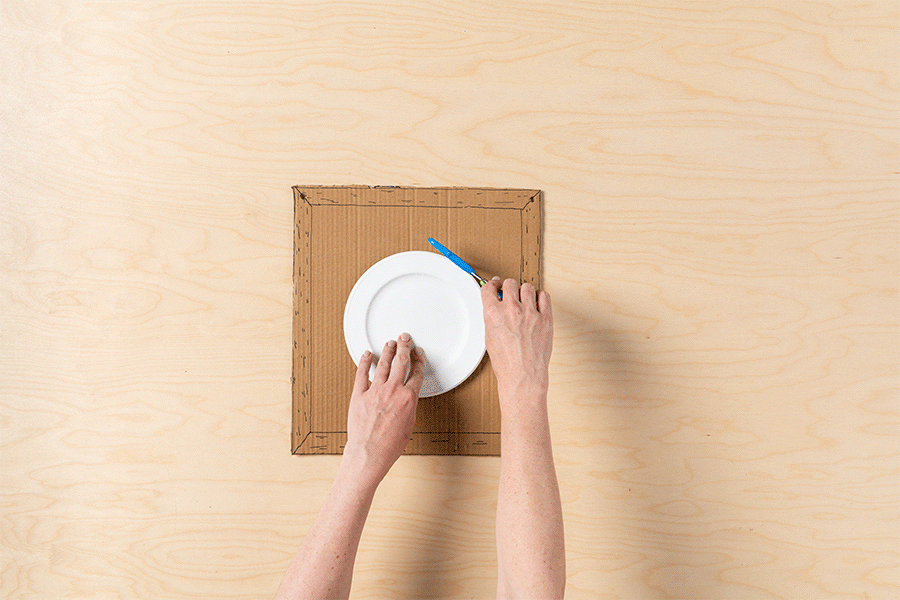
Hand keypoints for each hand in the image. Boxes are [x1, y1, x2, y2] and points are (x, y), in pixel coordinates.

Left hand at [342, 333, 424, 485]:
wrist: (369, 453)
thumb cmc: (389, 445)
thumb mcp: (409, 425)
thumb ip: (409, 406)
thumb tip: (408, 397)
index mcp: (408, 398)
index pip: (416, 373)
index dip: (419, 361)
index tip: (418, 354)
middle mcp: (392, 391)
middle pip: (401, 362)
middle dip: (404, 347)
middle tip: (405, 338)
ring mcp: (375, 391)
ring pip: (382, 364)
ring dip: (387, 352)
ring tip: (389, 343)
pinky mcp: (359, 395)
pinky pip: (361, 373)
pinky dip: (364, 362)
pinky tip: (366, 355)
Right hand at [481, 278, 552, 399]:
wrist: (523, 375)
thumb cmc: (506, 362)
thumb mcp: (490, 337)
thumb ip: (492, 318)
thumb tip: (496, 307)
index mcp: (493, 314)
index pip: (489, 288)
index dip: (492, 284)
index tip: (496, 284)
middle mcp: (511, 310)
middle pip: (510, 283)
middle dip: (509, 287)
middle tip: (511, 292)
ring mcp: (530, 313)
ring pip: (527, 287)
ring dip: (525, 291)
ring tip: (525, 299)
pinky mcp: (545, 318)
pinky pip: (544, 296)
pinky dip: (540, 297)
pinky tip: (537, 303)